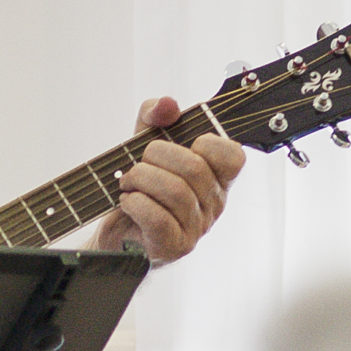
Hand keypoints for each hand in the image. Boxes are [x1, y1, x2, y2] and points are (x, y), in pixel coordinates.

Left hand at [99, 97, 246, 261]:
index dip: (206, 143)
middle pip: (194, 167)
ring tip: (128, 183)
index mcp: (217, 177)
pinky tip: (128, 202)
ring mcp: (196, 228)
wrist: (116, 229)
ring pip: (175, 191)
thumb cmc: (139, 185)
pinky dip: (134, 203)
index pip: (233, 156)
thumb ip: (155, 116)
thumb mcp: (144, 141)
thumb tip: (168, 104)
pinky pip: (157, 217)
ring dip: (140, 179)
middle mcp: (213, 204)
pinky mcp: (174, 246)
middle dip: (156, 155)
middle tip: (138, 163)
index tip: (183, 145)